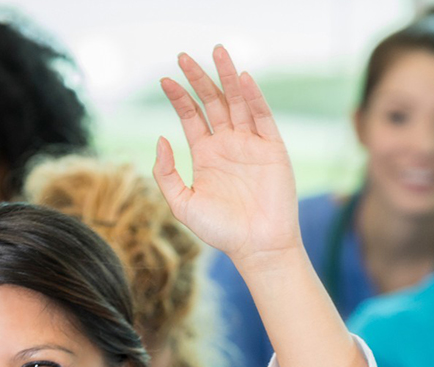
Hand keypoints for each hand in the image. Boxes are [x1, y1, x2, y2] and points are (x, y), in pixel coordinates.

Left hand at [153, 46, 300, 270]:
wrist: (257, 246)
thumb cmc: (220, 230)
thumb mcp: (182, 203)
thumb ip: (167, 173)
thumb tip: (160, 139)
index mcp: (206, 155)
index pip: (191, 116)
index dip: (179, 97)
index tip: (165, 79)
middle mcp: (228, 145)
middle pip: (213, 102)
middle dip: (200, 78)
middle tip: (184, 56)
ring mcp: (251, 144)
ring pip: (238, 103)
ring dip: (227, 77)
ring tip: (218, 52)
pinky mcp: (273, 149)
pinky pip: (263, 117)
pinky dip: (254, 97)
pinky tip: (243, 79)